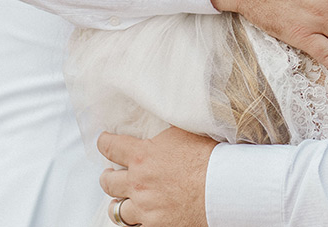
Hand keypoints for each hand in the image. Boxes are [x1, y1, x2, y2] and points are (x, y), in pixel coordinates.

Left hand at [98, 128, 214, 226]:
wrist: (223, 188)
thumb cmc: (208, 157)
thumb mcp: (182, 132)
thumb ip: (163, 132)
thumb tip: (161, 113)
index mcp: (142, 155)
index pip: (109, 147)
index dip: (104, 143)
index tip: (104, 141)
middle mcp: (138, 182)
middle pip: (107, 181)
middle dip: (108, 176)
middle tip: (111, 173)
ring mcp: (145, 207)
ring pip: (116, 210)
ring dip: (117, 204)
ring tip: (120, 201)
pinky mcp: (156, 226)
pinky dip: (137, 222)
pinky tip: (141, 217)